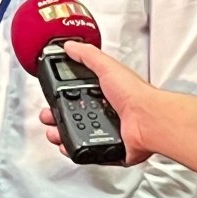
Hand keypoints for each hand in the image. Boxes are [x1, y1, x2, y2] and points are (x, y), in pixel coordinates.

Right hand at [37, 41, 155, 165]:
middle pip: (74, 114)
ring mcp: (107, 130)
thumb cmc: (134, 93)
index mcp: (106, 91)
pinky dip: (73, 150)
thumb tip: (71, 46)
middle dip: (56, 116)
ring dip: (61, 133)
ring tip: (53, 131)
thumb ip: (87, 55)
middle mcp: (106, 111)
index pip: (78, 91)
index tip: (51, 96)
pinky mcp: (108, 147)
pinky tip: (67, 145)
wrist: (148, 120)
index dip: (62, 94)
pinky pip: (87, 151)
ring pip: (77, 133)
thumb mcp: (107, 66)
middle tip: (48, 115)